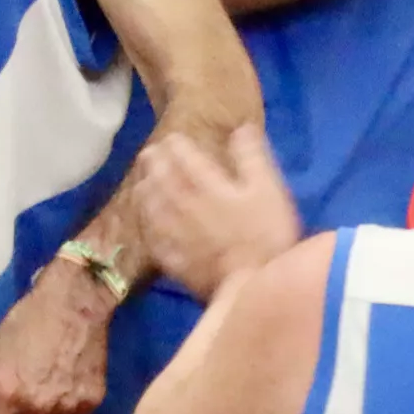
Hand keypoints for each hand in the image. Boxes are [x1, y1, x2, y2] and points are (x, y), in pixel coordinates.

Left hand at [0, 272, 113, 413]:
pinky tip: (69, 376)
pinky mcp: (91, 401)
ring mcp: (67, 406)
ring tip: (49, 375)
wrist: (76, 305)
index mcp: (5, 393)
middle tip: (23, 384)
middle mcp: (35, 405)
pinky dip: (68, 402)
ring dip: (43, 409)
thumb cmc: (24, 324)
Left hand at [140, 125, 303, 297]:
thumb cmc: (267, 235)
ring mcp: (173, 233)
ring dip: (144, 189)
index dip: (176, 144)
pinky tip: (149, 223)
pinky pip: (153, 238)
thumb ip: (253, 157)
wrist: (253, 286)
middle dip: (154, 161)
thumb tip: (241, 128)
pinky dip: (148, 226)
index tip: (174, 138)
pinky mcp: (173, 258)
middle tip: (151, 153)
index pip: (182, 155)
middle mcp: (181, 203)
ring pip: (149, 205)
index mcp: (206, 183)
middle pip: (159, 176)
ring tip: (144, 183)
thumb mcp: (270, 190)